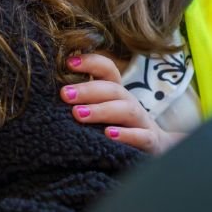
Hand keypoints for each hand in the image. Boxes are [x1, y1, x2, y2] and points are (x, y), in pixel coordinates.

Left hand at [60, 53, 184, 154]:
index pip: (108, 70)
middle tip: (64, 94)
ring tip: (78, 114)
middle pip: (112, 89)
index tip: (69, 63)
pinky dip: (127, 135)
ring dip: (102, 110)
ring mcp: (142, 122)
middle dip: (87, 90)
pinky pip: (142, 137)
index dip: (91, 62)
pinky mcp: (151, 142)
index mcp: (116, 93)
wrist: (156, 149)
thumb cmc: (119, 127)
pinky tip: (109, 135)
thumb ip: (83, 100)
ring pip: (127, 110)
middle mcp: (130, 103)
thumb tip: (54, 91)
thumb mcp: (103, 111)